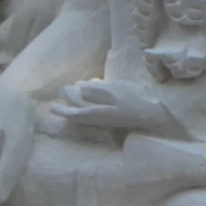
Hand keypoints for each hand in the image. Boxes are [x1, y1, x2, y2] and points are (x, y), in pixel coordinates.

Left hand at [48, 79, 186, 138]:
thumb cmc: (133, 100)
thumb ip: (95, 90)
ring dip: (80, 103)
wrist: (154, 113)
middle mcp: (99, 117)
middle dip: (70, 103)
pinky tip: (97, 92)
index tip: (52, 106)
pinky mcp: (115, 115)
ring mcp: (107, 117)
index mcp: (95, 113)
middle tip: (64, 92)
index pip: (73, 112)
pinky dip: (92, 103)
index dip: (62, 108)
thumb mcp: (113, 91)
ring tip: (75, 93)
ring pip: (88, 111)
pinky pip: (97, 110)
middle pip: (79, 111)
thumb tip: (79, 87)